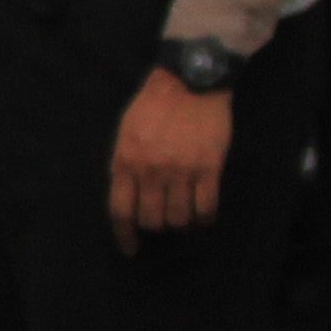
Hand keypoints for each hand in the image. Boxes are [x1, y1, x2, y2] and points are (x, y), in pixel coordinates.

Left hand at [108, 66, 232, 254]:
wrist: (190, 82)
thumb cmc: (153, 106)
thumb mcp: (125, 134)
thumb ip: (125, 165)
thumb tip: (127, 198)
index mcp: (125, 163)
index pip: (121, 211)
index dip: (124, 235)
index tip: (130, 249)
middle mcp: (151, 171)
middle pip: (151, 220)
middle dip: (156, 227)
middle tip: (163, 221)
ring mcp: (181, 171)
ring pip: (179, 219)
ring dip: (181, 224)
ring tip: (184, 217)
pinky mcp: (209, 168)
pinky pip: (206, 208)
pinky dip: (204, 218)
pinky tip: (203, 216)